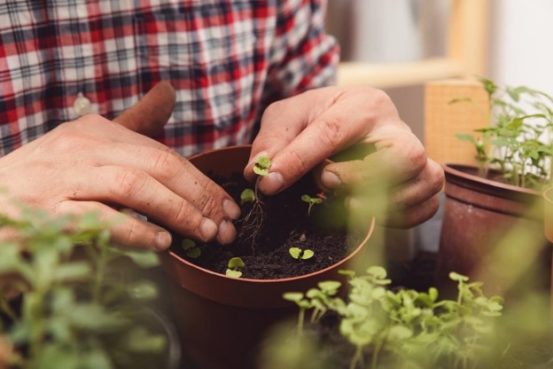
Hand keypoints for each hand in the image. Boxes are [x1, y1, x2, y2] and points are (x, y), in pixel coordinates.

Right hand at [0, 89, 239, 248]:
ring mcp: (60, 177)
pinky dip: (135, 230)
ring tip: (204, 233)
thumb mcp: (88, 147)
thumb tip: (168, 91)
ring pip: (133, 186)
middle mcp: (79, 147)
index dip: (201, 181)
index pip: (162, 154)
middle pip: (156, 166)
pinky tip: (160, 243)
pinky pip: (99, 218)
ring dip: (177, 210)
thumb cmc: (46, 183)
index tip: (228, 207)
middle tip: (225, 225)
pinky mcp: (44, 212)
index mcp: (95, 131)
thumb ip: (132, 125)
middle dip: (199, 196)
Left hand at [244, 86, 443, 227]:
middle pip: (403, 156)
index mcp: (362, 103)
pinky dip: (400, 217)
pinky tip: (368, 212)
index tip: (269, 184)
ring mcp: (419, 155)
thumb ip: (272, 140)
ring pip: (423, 181)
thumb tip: (260, 172)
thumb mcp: (287, 117)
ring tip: (344, 202)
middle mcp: (397, 127)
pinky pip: (427, 205)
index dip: (298, 160)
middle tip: (327, 183)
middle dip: (360, 179)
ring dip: (380, 203)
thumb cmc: (316, 119)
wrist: (346, 124)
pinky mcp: (425, 181)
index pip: (332, 131)